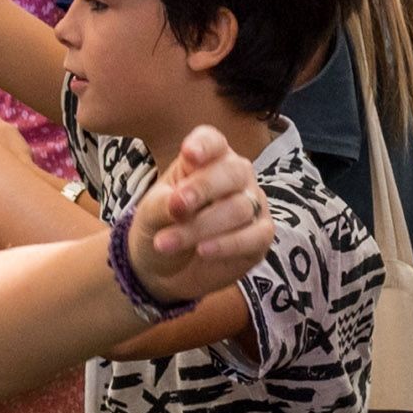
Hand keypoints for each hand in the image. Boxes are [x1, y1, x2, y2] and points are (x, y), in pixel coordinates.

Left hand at [123, 122, 279, 307]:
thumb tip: (179, 204)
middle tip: (177, 206)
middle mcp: (236, 177)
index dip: (204, 145)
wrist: (164, 269)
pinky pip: (255, 236)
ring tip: (167, 243)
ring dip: (201, 227)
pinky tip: (202, 251)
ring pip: (239, 208)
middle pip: (233, 172)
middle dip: (204, 188)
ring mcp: (252, 205)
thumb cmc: (160, 227)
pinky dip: (227, 244)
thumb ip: (163, 203)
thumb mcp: (151, 213)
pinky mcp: (261, 236)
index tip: (189, 154)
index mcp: (207, 159)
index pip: (213, 142)